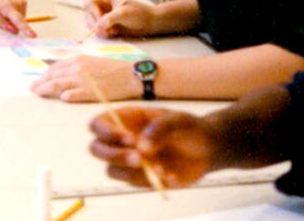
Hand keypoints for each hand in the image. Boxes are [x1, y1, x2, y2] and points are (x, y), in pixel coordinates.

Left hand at [0, 0, 32, 35]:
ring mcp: (22, 2)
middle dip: (8, 24)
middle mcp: (17, 3)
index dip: (26, 29)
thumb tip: (13, 30)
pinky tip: (5, 8)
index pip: (18, 20)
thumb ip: (0, 22)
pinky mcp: (23, 2)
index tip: (33, 35)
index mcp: (7, 6)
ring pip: (18, 21)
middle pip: (17, 24)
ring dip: (9, 19)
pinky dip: (12, 15)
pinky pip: (19, 16)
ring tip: (0, 10)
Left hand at [31, 55, 138, 101]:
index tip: (37, 80)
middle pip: (53, 75)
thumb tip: (63, 74)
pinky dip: (66, 95)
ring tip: (37, 92)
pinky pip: (75, 94)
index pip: (56, 67)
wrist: (132, 75)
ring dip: (46, 88)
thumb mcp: (93, 63)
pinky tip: (62, 98)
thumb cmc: (114, 69)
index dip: (45, 74)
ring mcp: (84, 80)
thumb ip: (77, 67)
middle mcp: (78, 68)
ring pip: (59, 84)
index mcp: (78, 59)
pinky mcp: (91, 91)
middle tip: (32, 88)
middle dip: (41, 82)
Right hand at [86, 0, 154, 37]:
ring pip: (93, 25)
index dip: (92, 11)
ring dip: (101, 30)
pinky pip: (99, 31)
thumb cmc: (139, 13)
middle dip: (96, 24)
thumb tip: (98, 26)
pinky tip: (115, 33)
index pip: (90, 3)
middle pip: (89, 15)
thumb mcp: (124, 13)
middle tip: (106, 30)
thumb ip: (110, 18)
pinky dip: (105, 34)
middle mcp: (103, 7)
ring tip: (113, 31)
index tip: (101, 19)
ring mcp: (105, 17)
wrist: (149, 23)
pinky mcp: (108, 26)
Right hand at [88, 107, 212, 188]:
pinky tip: (172, 176)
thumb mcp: (178, 121)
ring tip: (162, 169)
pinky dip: (152, 182)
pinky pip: (136, 184)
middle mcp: (121, 141)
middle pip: (96, 149)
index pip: (99, 124)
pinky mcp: (139, 178)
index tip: (128, 138)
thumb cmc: (188, 128)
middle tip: (138, 159)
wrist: (206, 150)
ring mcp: (128, 161)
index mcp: (125, 120)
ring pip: (112, 171)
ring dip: (134, 172)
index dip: (106, 132)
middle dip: (114, 155)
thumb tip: (141, 147)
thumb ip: (160, 128)